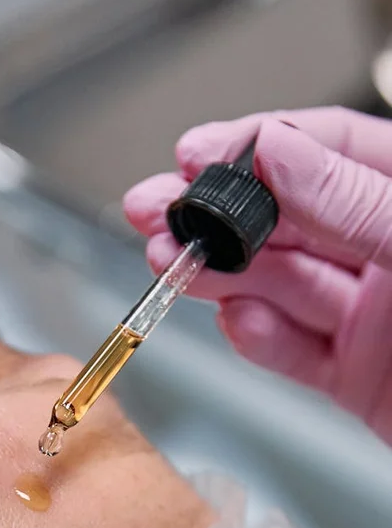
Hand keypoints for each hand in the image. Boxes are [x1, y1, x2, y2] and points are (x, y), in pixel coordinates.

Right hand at [124, 107, 391, 444]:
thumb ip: (357, 204)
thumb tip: (283, 158)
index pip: (331, 152)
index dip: (258, 148)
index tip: (200, 153)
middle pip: (289, 222)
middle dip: (217, 216)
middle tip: (156, 210)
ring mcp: (372, 319)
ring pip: (280, 287)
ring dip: (220, 276)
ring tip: (171, 264)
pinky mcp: (355, 378)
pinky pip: (295, 354)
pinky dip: (258, 341)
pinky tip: (236, 322)